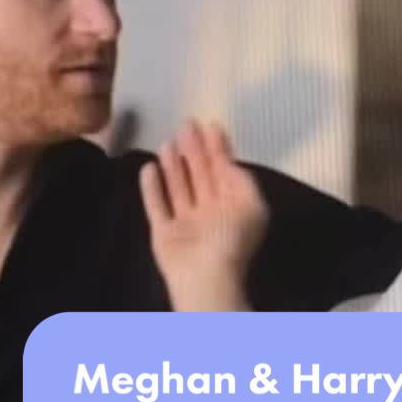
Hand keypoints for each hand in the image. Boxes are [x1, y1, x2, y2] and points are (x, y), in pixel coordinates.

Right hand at [139, 118, 269, 309]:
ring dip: (174, 165)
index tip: (211, 125)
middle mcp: (211, 213)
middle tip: (186, 124)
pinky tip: (149, 167)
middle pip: (202, 175)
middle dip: (195, 150)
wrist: (206, 276)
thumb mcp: (252, 204)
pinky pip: (156, 206)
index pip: (226, 171)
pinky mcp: (163, 233)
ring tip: (168, 141)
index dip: (219, 148)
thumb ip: (242, 180)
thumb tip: (231, 163)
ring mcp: (186, 224)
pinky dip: (152, 188)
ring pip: (179, 188)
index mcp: (234, 207)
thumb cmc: (231, 238)